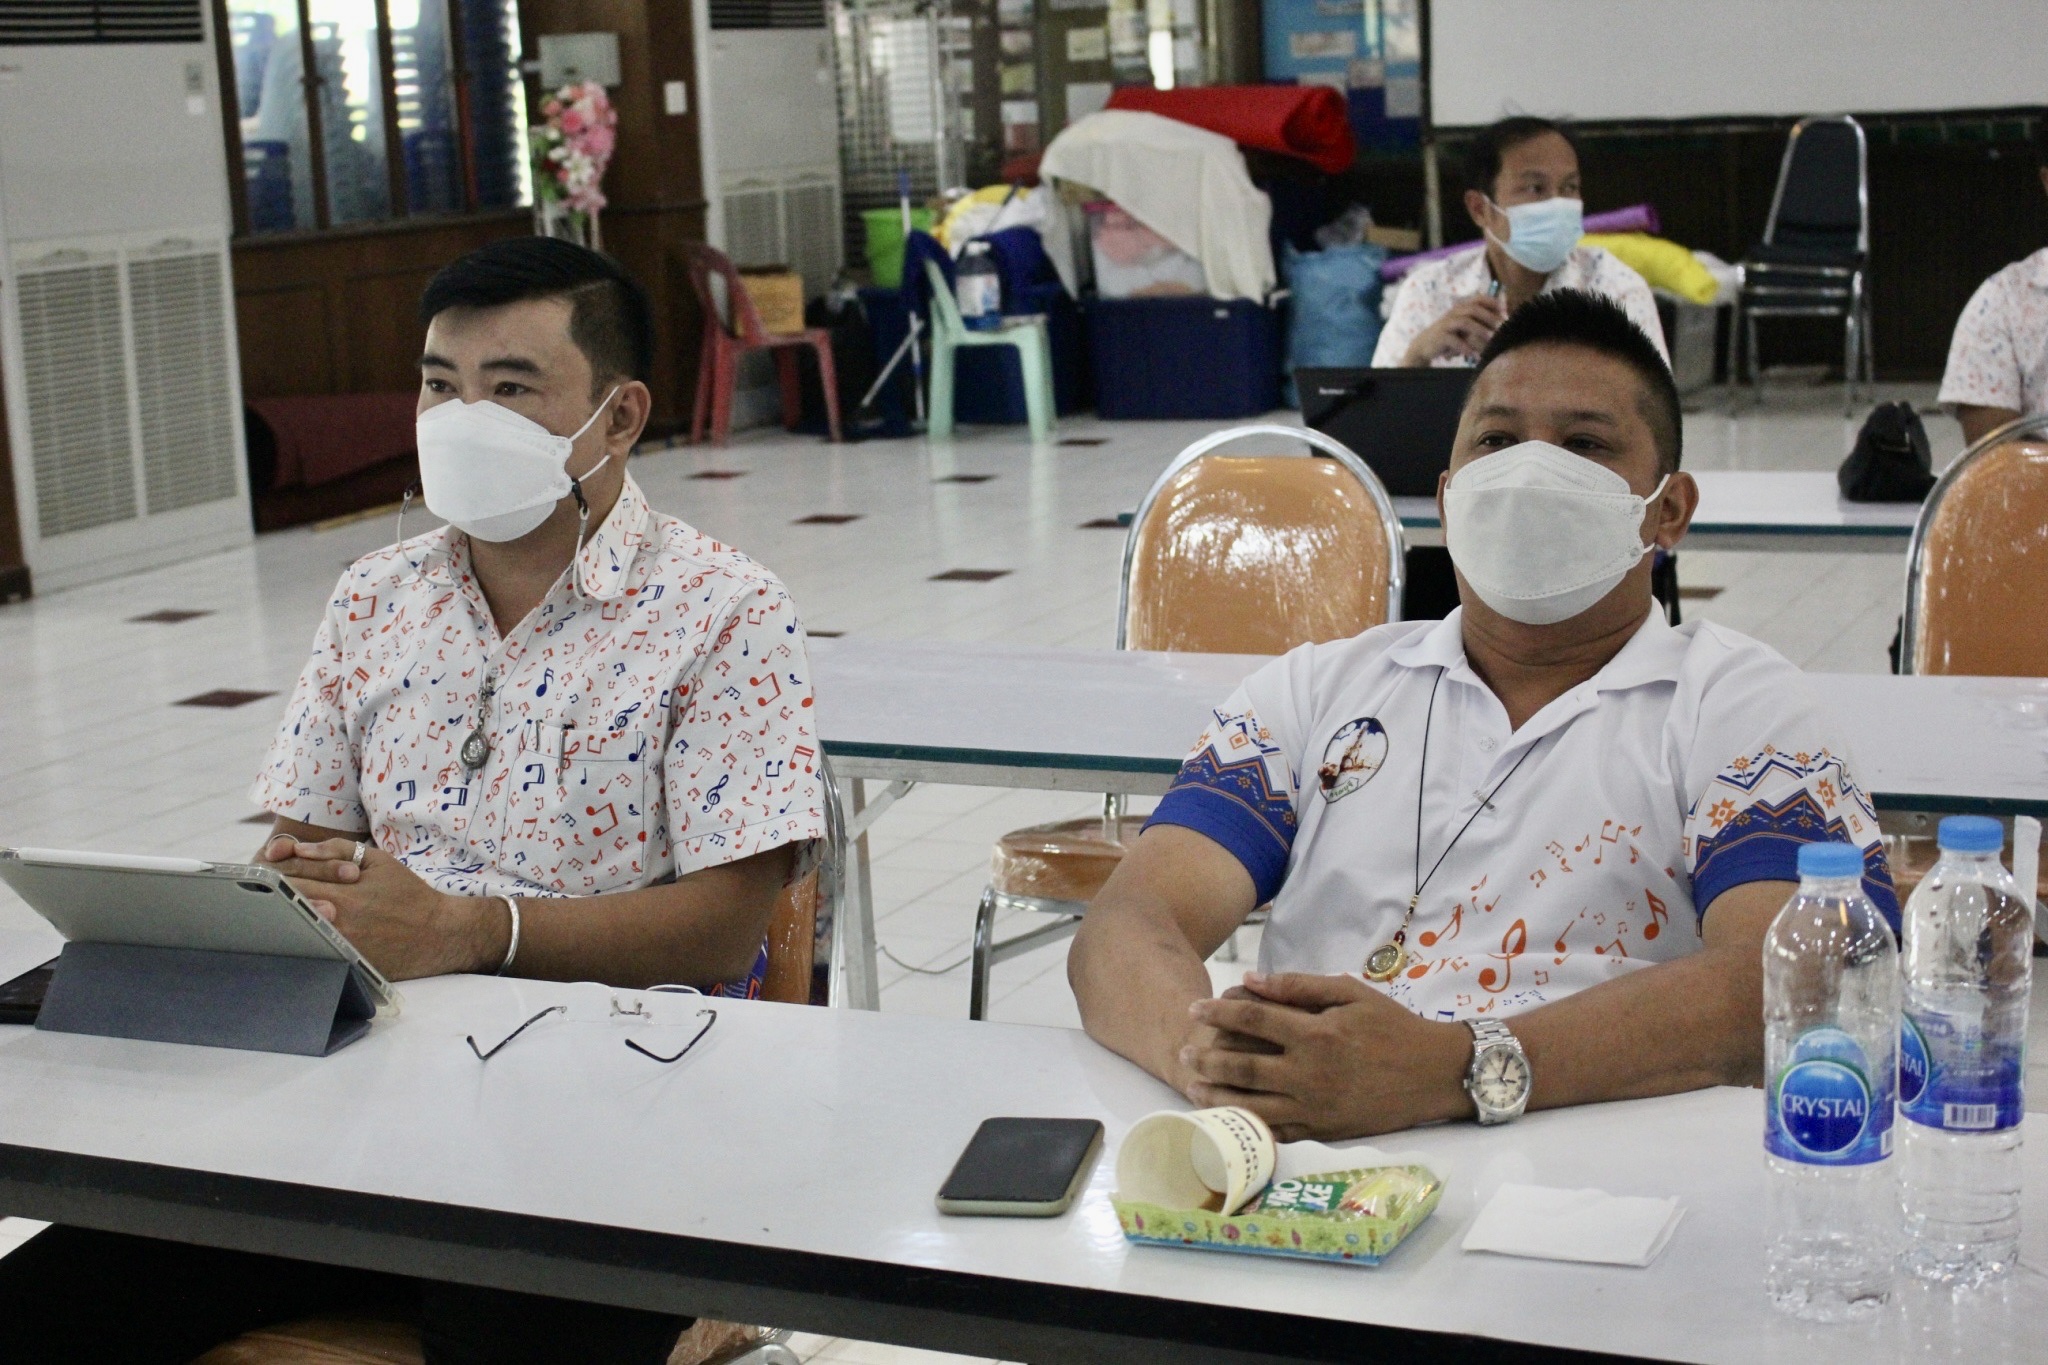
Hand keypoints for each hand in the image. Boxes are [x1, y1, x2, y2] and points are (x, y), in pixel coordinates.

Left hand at [258, 836, 504, 980]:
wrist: (440, 933)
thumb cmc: (409, 893)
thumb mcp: (379, 860)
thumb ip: (338, 848)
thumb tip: (299, 849)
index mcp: (344, 891)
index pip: (291, 881)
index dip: (270, 877)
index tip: (261, 876)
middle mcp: (339, 919)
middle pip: (287, 907)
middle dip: (269, 898)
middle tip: (253, 895)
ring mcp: (341, 945)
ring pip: (294, 931)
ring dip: (278, 922)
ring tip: (264, 916)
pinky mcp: (346, 963)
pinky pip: (312, 953)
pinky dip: (297, 943)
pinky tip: (288, 939)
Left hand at [1178, 972, 1473, 1139]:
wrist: (1434, 1073)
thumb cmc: (1391, 1026)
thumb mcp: (1350, 992)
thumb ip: (1299, 986)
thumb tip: (1251, 980)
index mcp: (1316, 1033)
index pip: (1252, 1019)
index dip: (1218, 1012)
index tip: (1194, 1007)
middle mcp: (1310, 1072)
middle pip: (1243, 1066)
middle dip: (1207, 1057)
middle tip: (1182, 1051)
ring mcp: (1315, 1106)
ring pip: (1252, 1105)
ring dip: (1217, 1096)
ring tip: (1192, 1086)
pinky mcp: (1324, 1131)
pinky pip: (1277, 1132)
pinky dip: (1248, 1127)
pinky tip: (1227, 1119)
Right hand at [1402, 294, 1506, 365]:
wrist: (1424, 346)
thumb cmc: (1449, 337)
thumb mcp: (1462, 327)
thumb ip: (1478, 323)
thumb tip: (1500, 324)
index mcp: (1460, 308)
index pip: (1477, 299)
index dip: (1491, 302)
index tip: (1504, 310)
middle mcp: (1453, 313)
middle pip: (1473, 309)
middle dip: (1489, 317)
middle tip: (1501, 327)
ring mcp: (1446, 324)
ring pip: (1464, 322)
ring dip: (1479, 330)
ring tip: (1490, 340)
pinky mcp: (1440, 337)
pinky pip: (1453, 340)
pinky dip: (1464, 347)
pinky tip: (1473, 354)